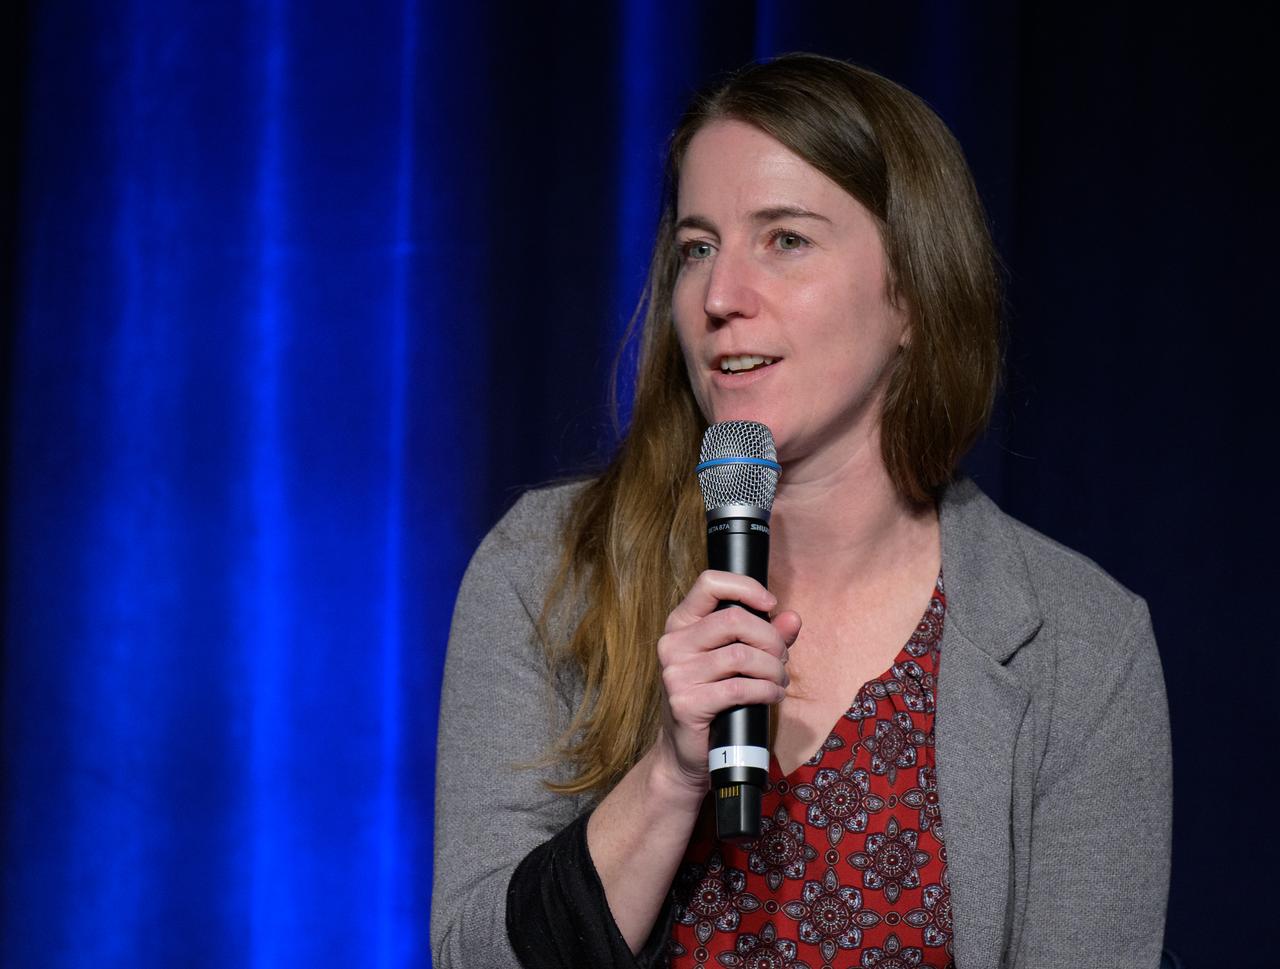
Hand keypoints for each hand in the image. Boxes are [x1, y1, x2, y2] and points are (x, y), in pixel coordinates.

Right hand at [652, 570, 801, 799]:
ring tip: (779, 681)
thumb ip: (765, 636)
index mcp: (681, 624)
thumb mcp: (738, 661)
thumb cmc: (715, 699)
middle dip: (770, 638)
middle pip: (734, 620)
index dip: (745, 587)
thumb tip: (792, 618)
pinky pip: (739, 688)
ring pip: (741, 655)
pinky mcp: (686, 703)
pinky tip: (773, 696)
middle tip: (782, 659)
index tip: (770, 604)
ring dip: (772, 669)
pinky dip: (766, 691)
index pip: (709, 583)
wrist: (687, 751)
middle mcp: (672, 644)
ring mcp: (676, 674)